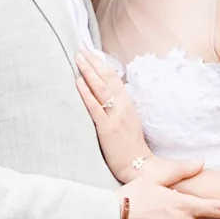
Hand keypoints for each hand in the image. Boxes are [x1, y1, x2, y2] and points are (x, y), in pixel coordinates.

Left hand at [75, 50, 151, 182]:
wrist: (142, 169)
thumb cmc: (135, 149)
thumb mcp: (132, 124)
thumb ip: (122, 109)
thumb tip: (112, 98)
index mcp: (129, 105)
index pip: (115, 78)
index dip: (102, 64)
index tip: (92, 53)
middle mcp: (123, 107)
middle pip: (107, 78)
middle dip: (93, 62)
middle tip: (80, 49)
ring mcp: (115, 117)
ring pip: (101, 88)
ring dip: (88, 71)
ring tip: (77, 58)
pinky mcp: (107, 129)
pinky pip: (95, 108)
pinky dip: (86, 94)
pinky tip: (77, 82)